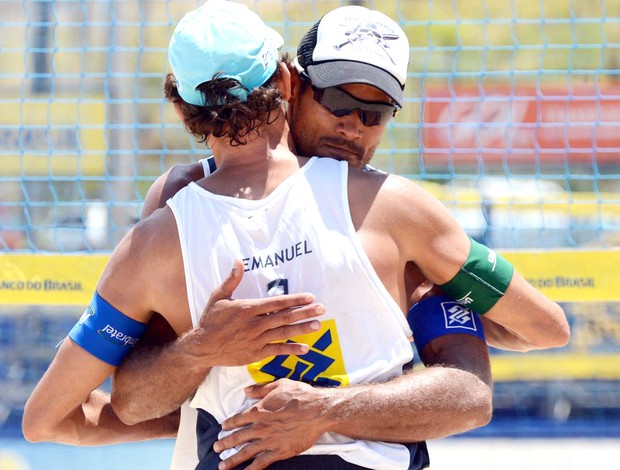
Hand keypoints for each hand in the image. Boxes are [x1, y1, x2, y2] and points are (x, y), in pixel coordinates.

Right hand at [188, 259, 325, 366]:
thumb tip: (238, 261)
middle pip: (284, 317)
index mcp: (248, 308)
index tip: (310, 297)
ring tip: (317, 325)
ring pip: (283, 333)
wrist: (202, 347)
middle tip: (322, 309)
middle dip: (304, 312)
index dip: (295, 300)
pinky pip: (276, 351)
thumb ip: (232, 280)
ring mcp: (256, 340)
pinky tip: (304, 348)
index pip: (276, 303)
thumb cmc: (211, 319)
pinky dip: (290, 349)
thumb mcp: (219, 296)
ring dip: (301, 329)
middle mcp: (254, 324)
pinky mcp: (255, 354)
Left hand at [213, 379, 332, 469]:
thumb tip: (246, 390)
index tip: (222, 427)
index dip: (229, 423)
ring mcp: (269, 441)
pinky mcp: (280, 452)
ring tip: (222, 465)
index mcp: (259, 410)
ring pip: (246, 452)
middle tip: (216, 447)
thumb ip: (260, 389)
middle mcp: (261, 427)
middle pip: (238, 437)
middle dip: (225, 443)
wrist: (318, 411)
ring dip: (232, 459)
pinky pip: (262, 463)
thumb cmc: (301, 395)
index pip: (238, 418)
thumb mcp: (279, 384)